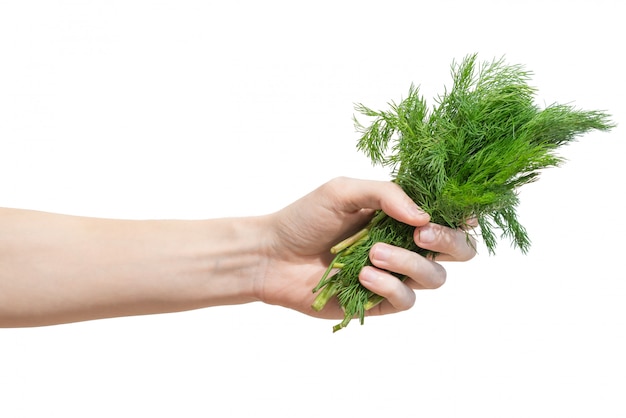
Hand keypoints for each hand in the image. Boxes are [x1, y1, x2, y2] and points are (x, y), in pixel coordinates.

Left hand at [256, 177, 475, 319]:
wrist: (272, 255)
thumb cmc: (305, 218)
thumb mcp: (342, 191)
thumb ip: (386, 195)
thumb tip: (424, 217)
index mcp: (402, 215)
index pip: (449, 216)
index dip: (463, 216)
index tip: (461, 214)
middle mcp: (406, 245)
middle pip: (458, 251)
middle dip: (450, 243)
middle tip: (422, 236)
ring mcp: (395, 275)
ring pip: (434, 278)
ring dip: (409, 264)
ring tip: (374, 254)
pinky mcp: (380, 302)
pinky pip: (405, 299)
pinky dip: (389, 287)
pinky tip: (363, 275)